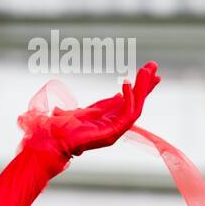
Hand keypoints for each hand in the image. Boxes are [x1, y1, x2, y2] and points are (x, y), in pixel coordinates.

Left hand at [25, 62, 160, 158]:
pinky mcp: (113, 133)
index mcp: (108, 119)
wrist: (51, 140)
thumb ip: (84, 109)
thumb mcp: (74, 114)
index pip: (129, 102)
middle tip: (153, 65)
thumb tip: (91, 103)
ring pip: (136, 107)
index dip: (139, 87)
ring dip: (142, 88)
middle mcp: (114, 125)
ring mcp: (115, 130)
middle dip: (146, 85)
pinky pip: (128, 114)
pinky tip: (126, 84)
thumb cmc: (60, 130)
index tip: (146, 72)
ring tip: (146, 71)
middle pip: (136, 103)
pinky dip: (129, 99)